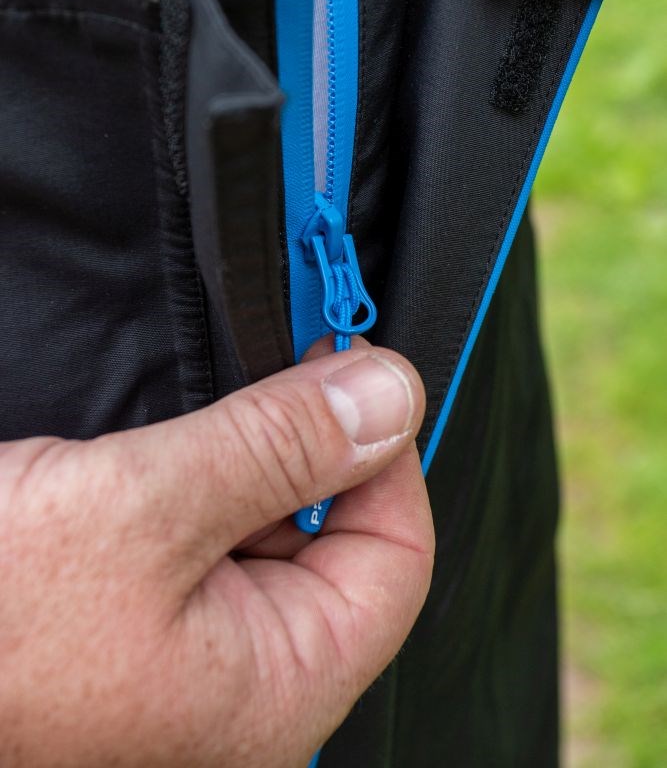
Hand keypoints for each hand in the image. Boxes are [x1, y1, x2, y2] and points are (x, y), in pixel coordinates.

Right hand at [0, 338, 432, 766]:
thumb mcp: (139, 511)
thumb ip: (276, 450)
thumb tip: (389, 392)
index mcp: (276, 691)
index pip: (396, 556)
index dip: (385, 448)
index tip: (353, 363)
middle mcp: (244, 682)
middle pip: (338, 536)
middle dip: (312, 439)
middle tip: (279, 354)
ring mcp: (190, 651)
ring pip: (270, 526)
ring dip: (253, 448)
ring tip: (210, 405)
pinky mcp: (142, 615)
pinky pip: (209, 532)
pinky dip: (206, 472)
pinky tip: (171, 442)